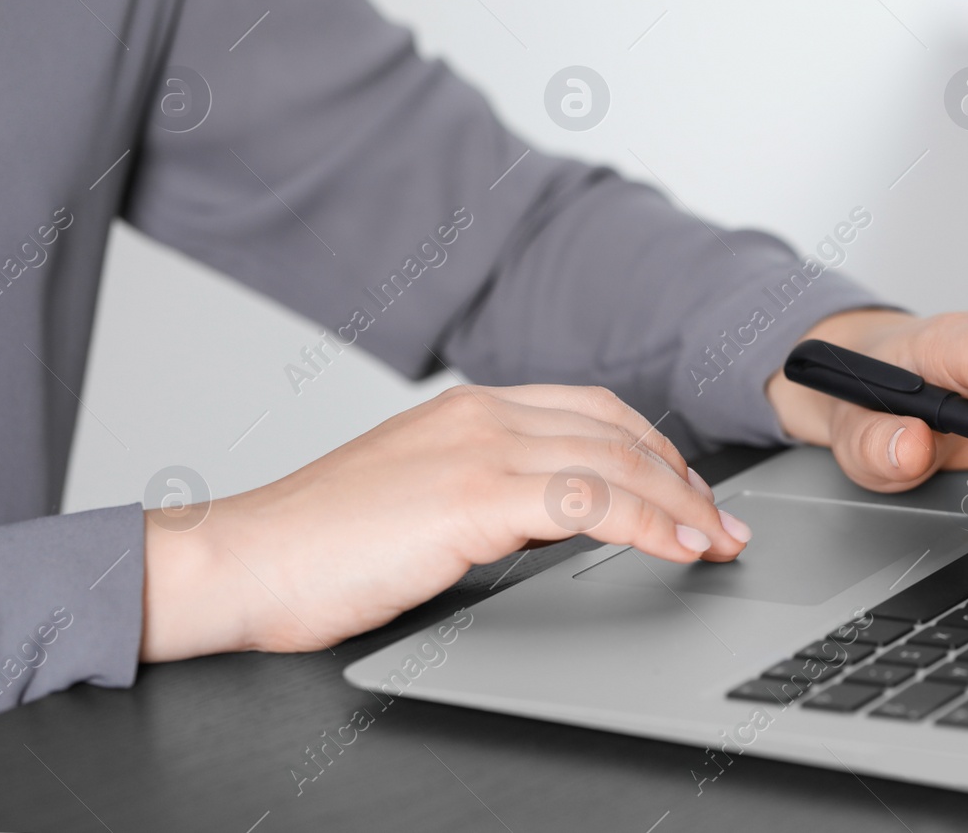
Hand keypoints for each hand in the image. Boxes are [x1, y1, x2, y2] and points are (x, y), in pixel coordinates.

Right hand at [140, 384, 749, 660]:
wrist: (244, 559)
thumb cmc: (323, 543)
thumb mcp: (426, 498)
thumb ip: (497, 493)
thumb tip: (565, 518)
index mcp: (472, 408)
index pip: (594, 411)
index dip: (656, 449)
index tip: (691, 490)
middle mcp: (483, 414)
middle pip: (618, 432)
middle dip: (685, 478)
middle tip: (723, 521)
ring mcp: (480, 448)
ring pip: (616, 462)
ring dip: (683, 502)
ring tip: (718, 539)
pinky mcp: (474, 495)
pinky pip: (590, 502)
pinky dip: (650, 522)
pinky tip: (679, 546)